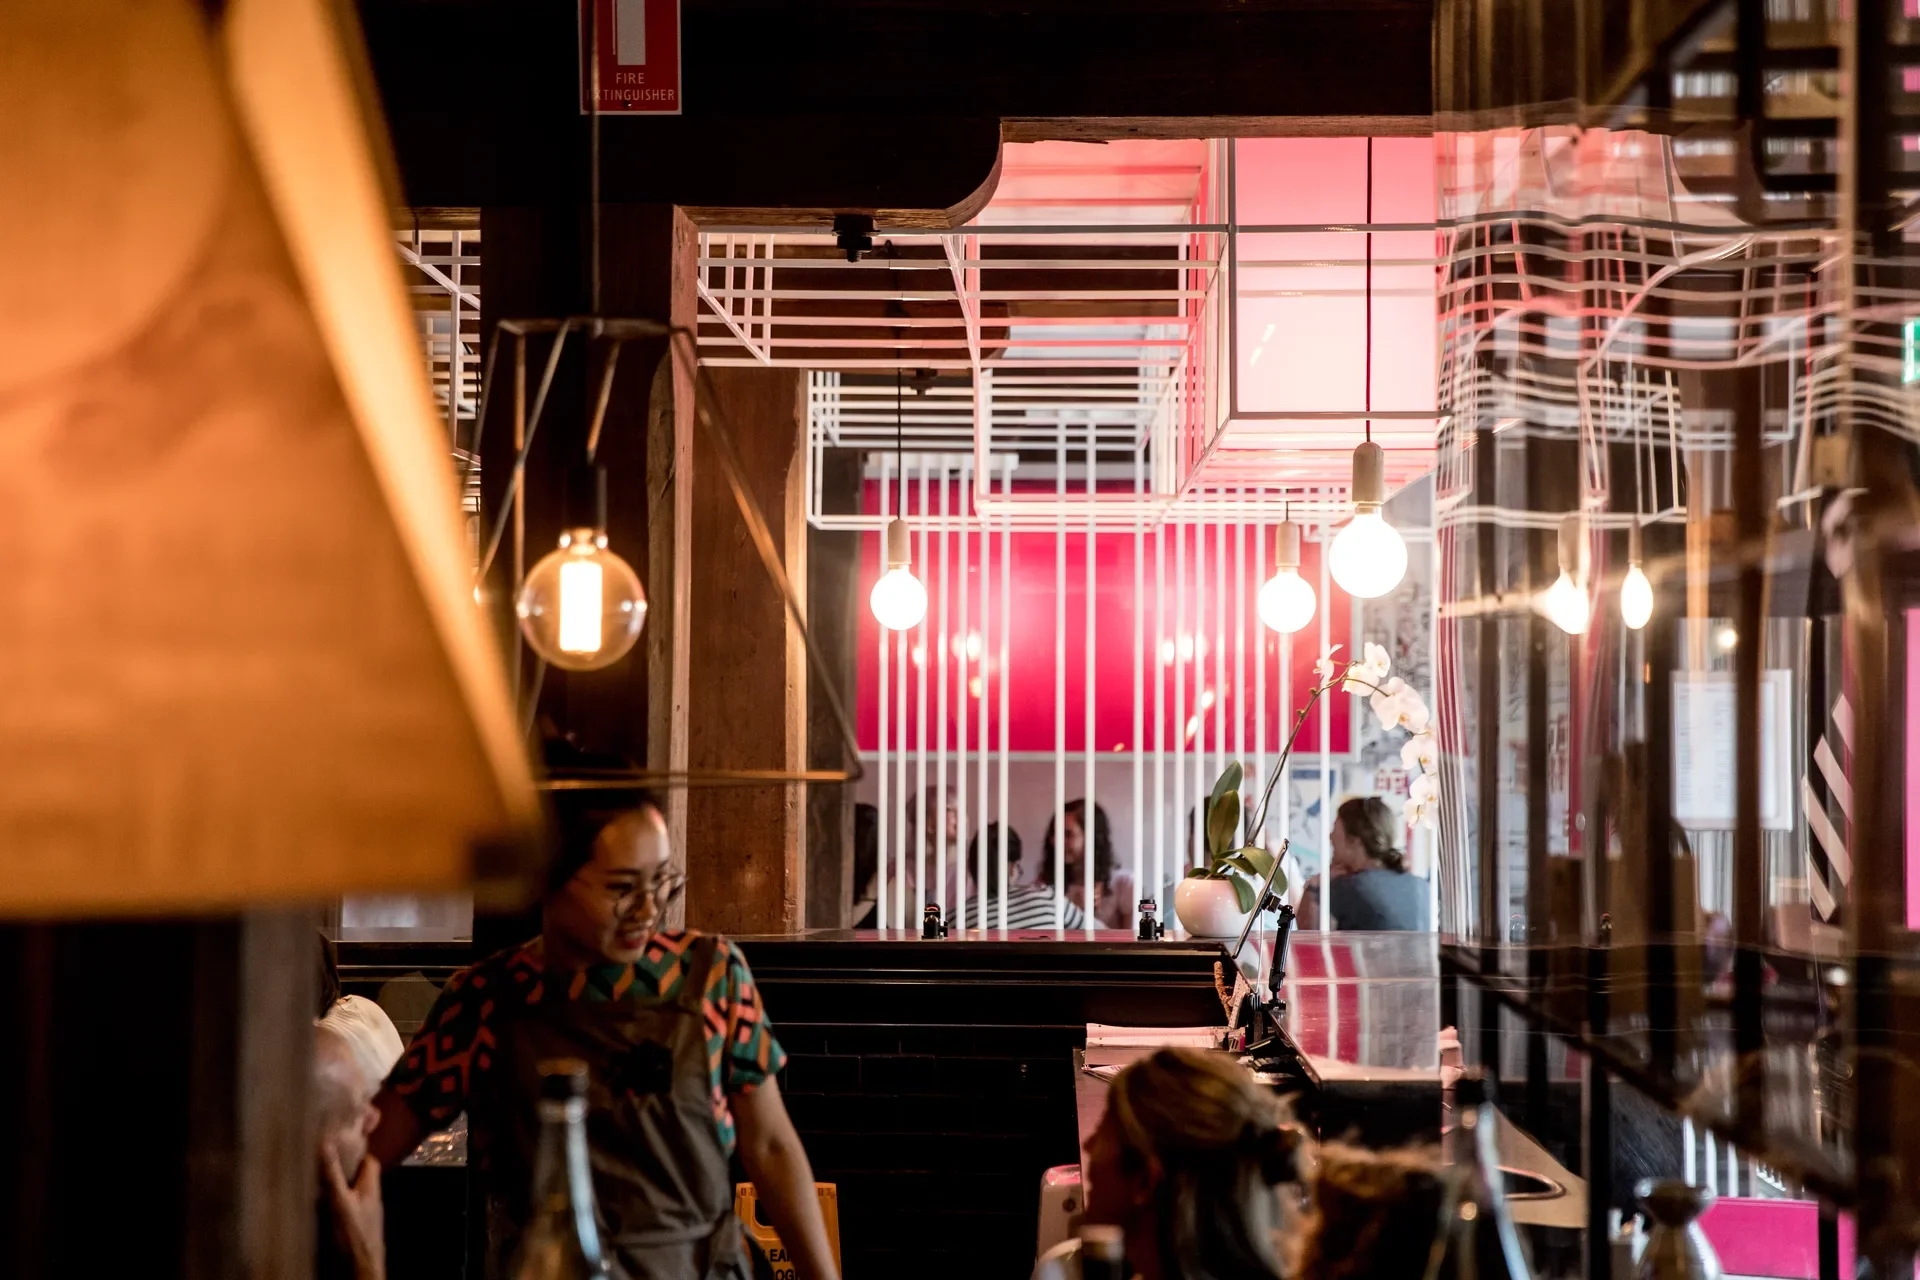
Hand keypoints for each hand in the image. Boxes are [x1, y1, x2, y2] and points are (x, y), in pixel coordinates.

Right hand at [323, 1142, 385, 1279]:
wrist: (361, 1268)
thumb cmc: (354, 1233)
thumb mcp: (340, 1201)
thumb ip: (333, 1174)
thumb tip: (327, 1144)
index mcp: (371, 1186)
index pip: (370, 1162)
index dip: (357, 1151)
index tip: (339, 1144)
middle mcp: (370, 1197)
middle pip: (359, 1176)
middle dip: (344, 1168)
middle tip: (321, 1161)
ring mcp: (363, 1213)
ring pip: (351, 1192)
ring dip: (336, 1186)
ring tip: (313, 1179)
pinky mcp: (354, 1227)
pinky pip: (345, 1208)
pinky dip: (333, 1204)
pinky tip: (316, 1205)